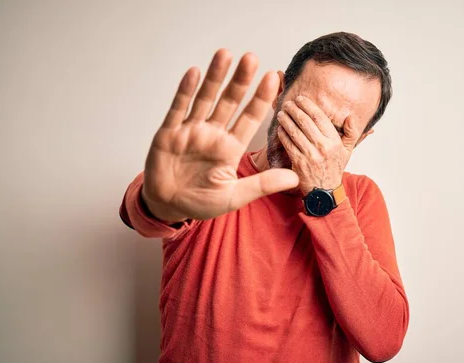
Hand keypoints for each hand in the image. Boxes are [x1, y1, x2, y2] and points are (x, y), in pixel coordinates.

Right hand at [142, 49, 298, 221]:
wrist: (168, 206)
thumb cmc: (201, 202)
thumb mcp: (235, 196)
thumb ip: (263, 185)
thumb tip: (295, 178)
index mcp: (230, 148)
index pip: (249, 118)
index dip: (260, 99)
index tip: (273, 78)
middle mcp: (212, 134)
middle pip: (229, 102)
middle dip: (240, 81)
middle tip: (251, 58)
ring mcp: (191, 131)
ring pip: (205, 99)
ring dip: (214, 77)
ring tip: (225, 54)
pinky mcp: (169, 133)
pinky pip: (178, 108)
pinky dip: (186, 91)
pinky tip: (195, 73)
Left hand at [275, 95, 359, 194]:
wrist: (325, 192)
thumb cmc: (334, 169)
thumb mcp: (348, 151)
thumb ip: (352, 133)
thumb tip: (351, 117)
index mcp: (334, 141)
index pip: (319, 117)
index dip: (308, 105)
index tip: (300, 99)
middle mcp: (322, 146)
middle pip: (305, 121)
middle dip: (294, 109)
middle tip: (288, 103)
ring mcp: (309, 155)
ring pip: (295, 131)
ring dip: (286, 119)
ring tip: (281, 112)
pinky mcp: (298, 162)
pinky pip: (288, 143)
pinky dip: (283, 134)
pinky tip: (280, 127)